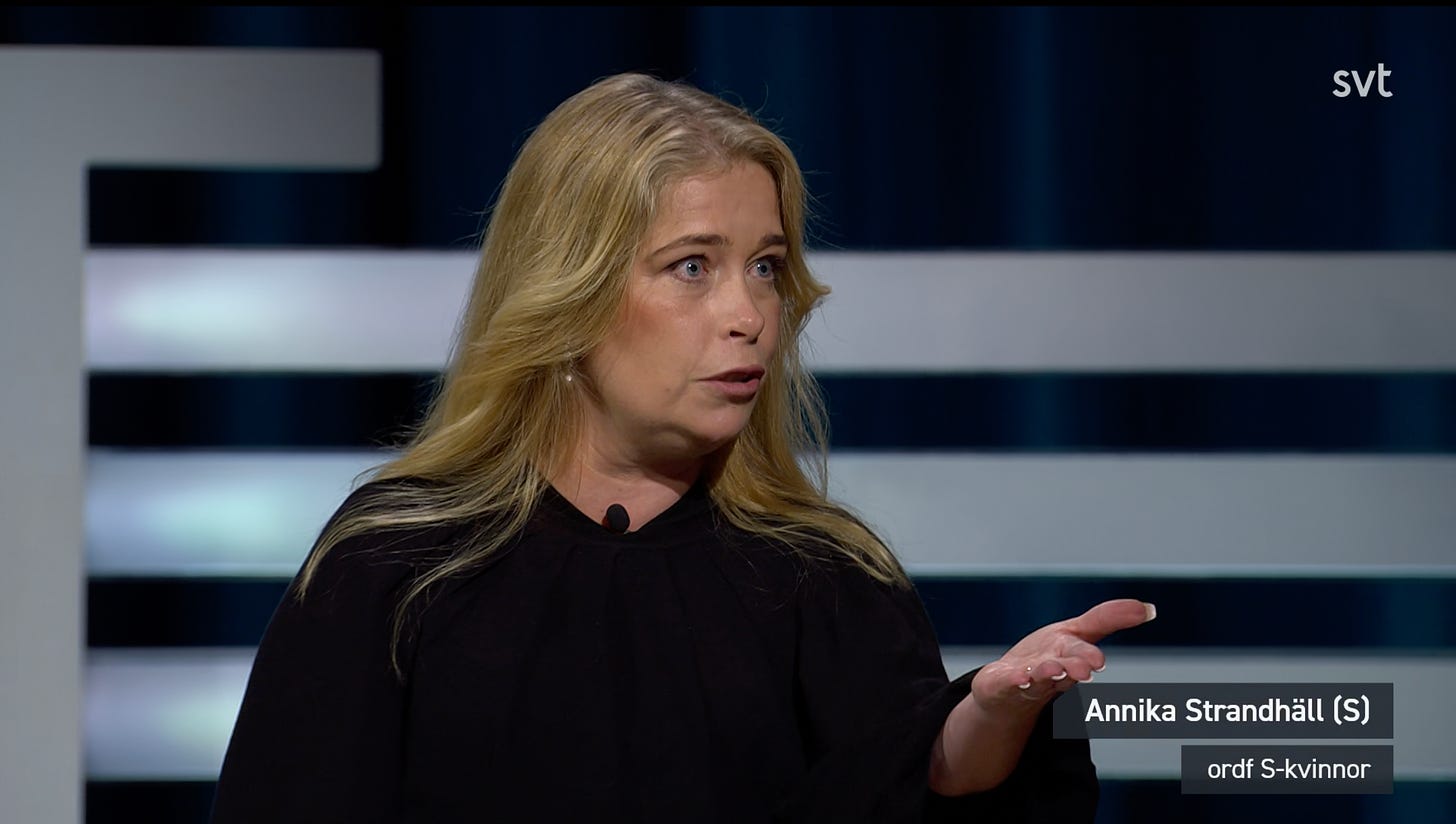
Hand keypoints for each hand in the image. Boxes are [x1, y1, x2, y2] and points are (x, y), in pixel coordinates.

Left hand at [971, 599, 1154, 713]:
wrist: (1008, 688)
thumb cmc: (1047, 657)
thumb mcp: (1076, 632)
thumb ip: (1109, 619)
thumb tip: (1150, 609)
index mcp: (1070, 657)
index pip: (1081, 655)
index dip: (1087, 657)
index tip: (1097, 662)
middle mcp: (1050, 671)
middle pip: (1063, 669)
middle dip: (1072, 669)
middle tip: (1082, 670)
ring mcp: (1025, 679)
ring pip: (1037, 678)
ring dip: (1045, 674)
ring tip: (1051, 670)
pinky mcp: (1000, 683)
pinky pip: (1004, 682)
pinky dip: (1009, 680)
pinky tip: (1014, 676)